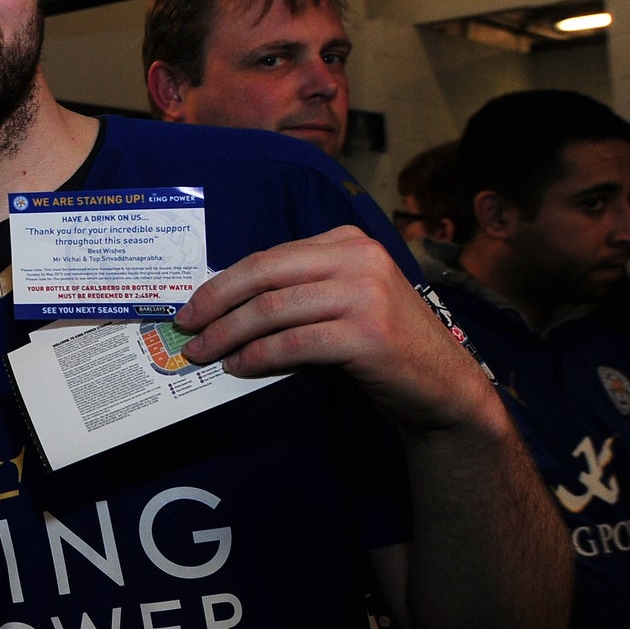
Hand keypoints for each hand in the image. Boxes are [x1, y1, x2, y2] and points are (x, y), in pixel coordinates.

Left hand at [174, 225, 493, 433]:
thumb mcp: (339, 303)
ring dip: (229, 335)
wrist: (443, 386)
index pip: (267, 258)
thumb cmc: (380, 345)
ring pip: (272, 310)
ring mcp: (366, 294)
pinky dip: (258, 356)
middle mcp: (358, 259)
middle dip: (215, 304)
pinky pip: (294, 343)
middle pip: (263, 276)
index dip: (222, 282)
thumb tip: (222, 309)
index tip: (192, 306)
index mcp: (346, 242)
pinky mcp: (368, 334)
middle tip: (186, 329)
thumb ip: (295, 295)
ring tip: (206, 353)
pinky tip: (240, 367)